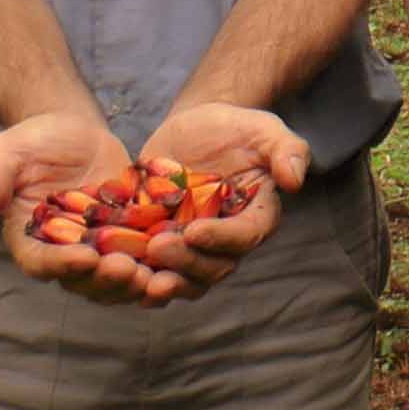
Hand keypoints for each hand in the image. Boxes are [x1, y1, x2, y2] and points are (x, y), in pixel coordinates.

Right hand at [0, 112, 150, 303]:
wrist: (74, 132)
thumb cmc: (34, 141)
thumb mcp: (8, 151)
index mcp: (31, 240)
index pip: (42, 262)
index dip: (62, 265)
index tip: (85, 258)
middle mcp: (65, 254)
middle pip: (84, 280)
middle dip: (106, 280)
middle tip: (128, 271)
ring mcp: (100, 250)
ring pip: (117, 279)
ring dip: (136, 282)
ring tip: (156, 276)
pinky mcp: (130, 239)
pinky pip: (146, 259)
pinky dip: (161, 264)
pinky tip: (181, 258)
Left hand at [133, 104, 311, 303]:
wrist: (193, 127)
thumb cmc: (233, 128)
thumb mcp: (263, 129)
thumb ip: (286, 150)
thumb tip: (294, 180)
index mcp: (257, 217)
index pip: (246, 236)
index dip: (222, 238)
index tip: (195, 230)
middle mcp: (227, 241)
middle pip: (213, 267)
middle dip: (185, 262)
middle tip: (156, 247)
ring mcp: (194, 249)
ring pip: (184, 279)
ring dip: (162, 282)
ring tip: (137, 275)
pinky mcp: (162, 245)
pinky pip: (153, 271)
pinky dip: (136, 276)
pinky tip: (114, 271)